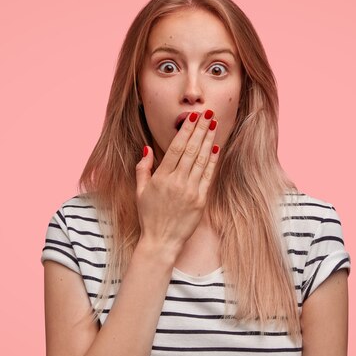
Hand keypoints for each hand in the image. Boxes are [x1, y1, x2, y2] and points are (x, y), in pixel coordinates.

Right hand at [135, 110, 219, 255]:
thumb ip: (143, 168)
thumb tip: (147, 148)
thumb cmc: (149, 216)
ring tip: (214, 125)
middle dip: (200, 130)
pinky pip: (208, 176)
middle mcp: (177, 182)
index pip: (176, 147)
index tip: (193, 117)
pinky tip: (216, 147)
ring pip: (201, 160)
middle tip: (208, 114)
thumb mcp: (140, 191)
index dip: (186, 130)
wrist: (161, 241)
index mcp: (161, 178)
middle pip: (191, 150)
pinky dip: (212, 161)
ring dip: (208, 141)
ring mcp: (190, 191)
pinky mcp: (201, 201)